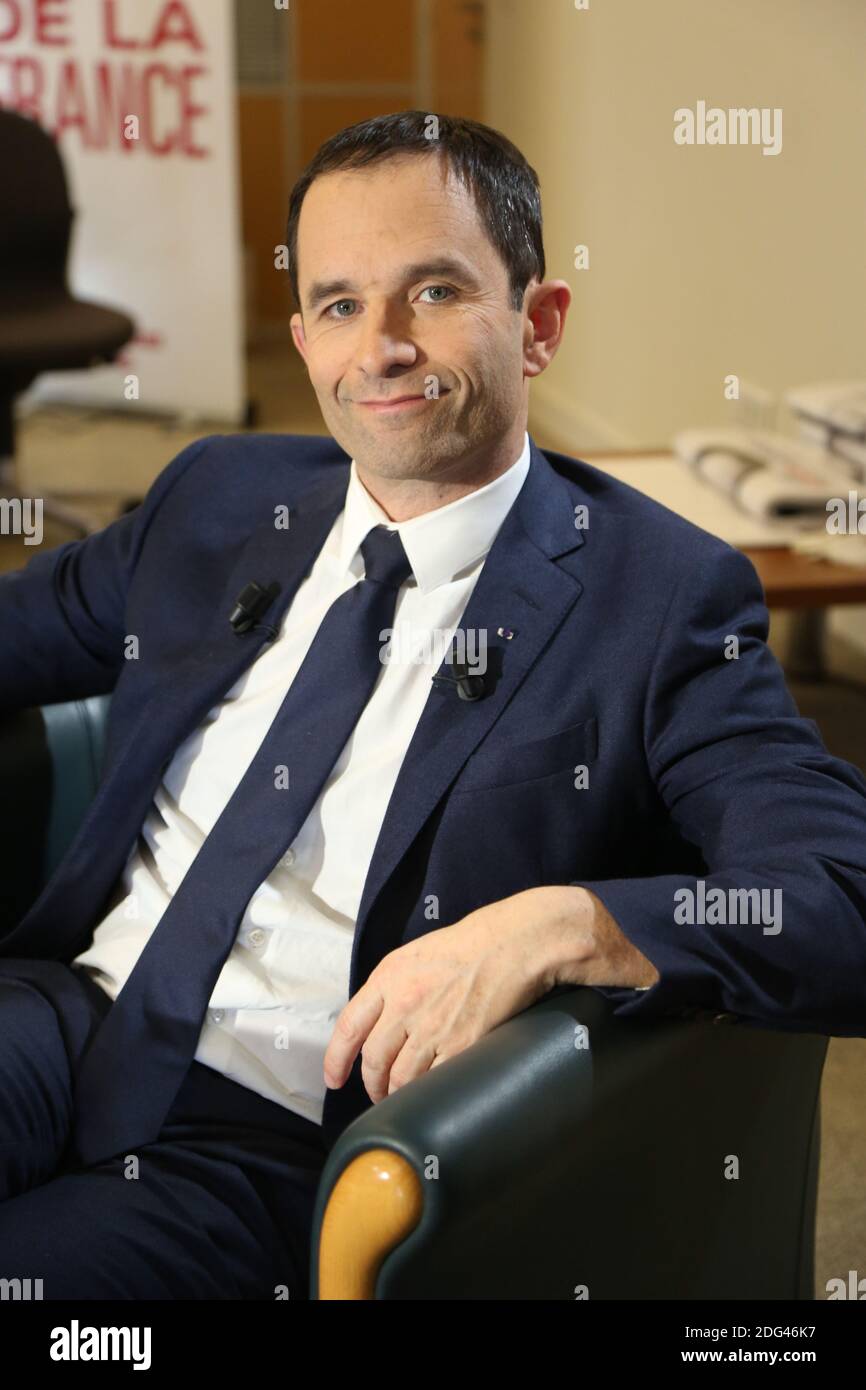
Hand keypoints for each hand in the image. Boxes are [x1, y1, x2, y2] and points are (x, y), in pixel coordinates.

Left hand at [322, 886, 594, 1103]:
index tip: (333, 1079)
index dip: (335, 1060)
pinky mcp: (461, 1045)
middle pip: (373, 1060)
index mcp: (388, 978)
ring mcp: (432, 1028)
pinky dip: (427, 1095)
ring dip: (396, 1094)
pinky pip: (434, 1083)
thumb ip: (391, 988)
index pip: (348, 1027)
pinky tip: (429, 1095)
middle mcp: (404, 1004)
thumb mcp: (415, 955)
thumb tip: (377, 1023)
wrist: (513, 945)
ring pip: (400, 1078)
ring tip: (402, 1098)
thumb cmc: (469, 946)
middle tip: (377, 1093)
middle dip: (371, 1084)